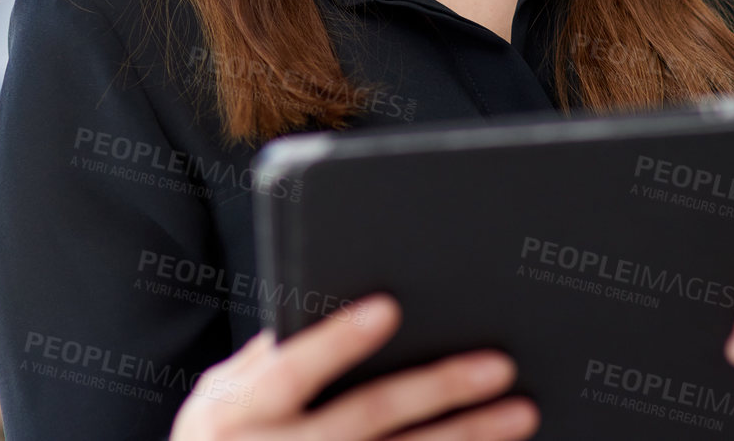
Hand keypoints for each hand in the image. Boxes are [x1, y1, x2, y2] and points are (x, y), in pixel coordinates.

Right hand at [170, 293, 539, 439]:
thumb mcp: (215, 403)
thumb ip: (261, 360)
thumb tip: (314, 307)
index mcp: (236, 416)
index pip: (292, 371)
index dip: (338, 340)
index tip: (389, 306)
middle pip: (366, 419)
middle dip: (435, 388)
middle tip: (497, 364)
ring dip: (465, 438)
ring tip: (519, 413)